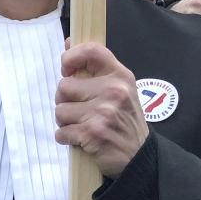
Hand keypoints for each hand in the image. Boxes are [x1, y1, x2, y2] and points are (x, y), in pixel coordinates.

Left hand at [55, 41, 147, 177]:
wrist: (140, 157)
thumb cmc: (124, 120)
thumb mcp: (120, 89)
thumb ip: (95, 68)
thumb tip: (68, 42)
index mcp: (120, 76)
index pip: (91, 51)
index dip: (70, 57)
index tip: (66, 70)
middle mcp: (113, 91)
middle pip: (64, 86)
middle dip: (65, 100)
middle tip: (80, 110)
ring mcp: (104, 113)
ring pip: (60, 110)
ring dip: (65, 122)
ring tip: (82, 125)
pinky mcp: (93, 134)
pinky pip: (61, 132)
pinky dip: (66, 138)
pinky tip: (81, 139)